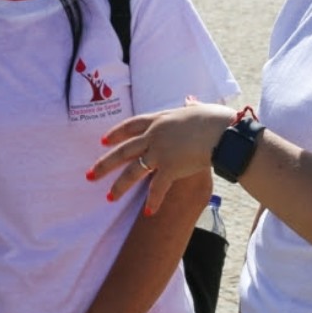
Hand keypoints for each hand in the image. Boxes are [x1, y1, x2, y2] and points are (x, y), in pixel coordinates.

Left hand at [87, 100, 231, 213]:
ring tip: (109, 198)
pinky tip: (148, 212)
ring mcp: (159, 152)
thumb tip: (189, 100)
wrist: (222, 133)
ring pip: (133, 171)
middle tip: (89, 175)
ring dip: (120, 186)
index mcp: (158, 119)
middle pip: (123, 150)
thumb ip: (190, 106)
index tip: (103, 141)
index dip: (115, 134)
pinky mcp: (170, 168)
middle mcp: (154, 136)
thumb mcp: (198, 108)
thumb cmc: (214, 119)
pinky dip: (153, 201)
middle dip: (105, 164)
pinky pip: (157, 188)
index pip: (130, 125)